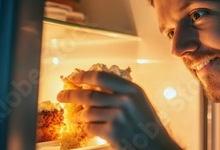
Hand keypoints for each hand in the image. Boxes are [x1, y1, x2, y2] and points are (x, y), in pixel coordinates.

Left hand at [57, 70, 181, 149]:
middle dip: (71, 95)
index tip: (74, 77)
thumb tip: (94, 86)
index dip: (84, 76)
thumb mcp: (139, 101)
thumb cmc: (147, 124)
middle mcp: (125, 101)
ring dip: (79, 115)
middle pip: (89, 95)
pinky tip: (91, 128)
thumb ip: (121, 92)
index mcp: (132, 89)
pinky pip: (91, 128)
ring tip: (77, 117)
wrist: (157, 146)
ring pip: (88, 113)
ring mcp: (118, 117)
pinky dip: (88, 128)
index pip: (101, 77)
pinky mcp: (112, 132)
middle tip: (61, 95)